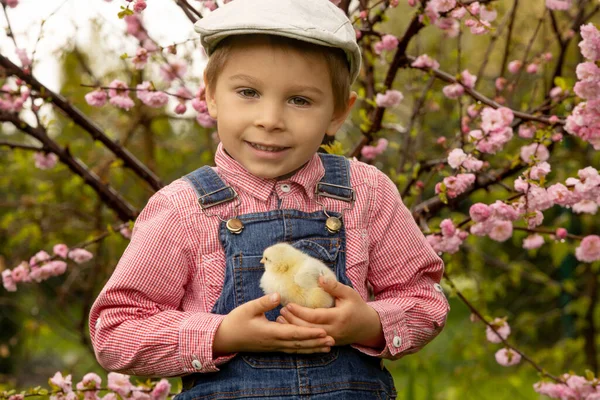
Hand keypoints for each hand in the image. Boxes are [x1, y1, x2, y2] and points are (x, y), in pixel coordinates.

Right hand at [213, 292, 335, 355]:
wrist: (225, 338)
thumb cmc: (236, 321)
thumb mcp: (248, 308)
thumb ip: (264, 302)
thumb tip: (278, 296)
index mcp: (270, 332)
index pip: (294, 333)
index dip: (309, 333)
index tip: (323, 331)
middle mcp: (274, 342)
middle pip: (299, 344)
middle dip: (316, 342)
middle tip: (333, 340)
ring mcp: (274, 346)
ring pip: (297, 349)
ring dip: (313, 348)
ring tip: (328, 347)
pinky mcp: (272, 346)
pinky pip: (291, 350)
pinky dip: (304, 349)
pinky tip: (312, 348)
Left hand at [277, 277, 384, 347]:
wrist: (368, 327)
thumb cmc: (358, 307)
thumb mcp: (349, 293)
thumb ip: (334, 286)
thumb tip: (319, 278)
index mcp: (338, 317)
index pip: (315, 317)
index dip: (300, 312)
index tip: (289, 305)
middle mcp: (333, 331)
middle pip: (308, 329)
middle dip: (292, 321)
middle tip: (281, 311)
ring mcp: (330, 339)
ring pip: (308, 336)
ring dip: (293, 328)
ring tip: (281, 319)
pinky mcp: (328, 343)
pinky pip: (311, 340)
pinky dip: (299, 334)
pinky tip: (290, 328)